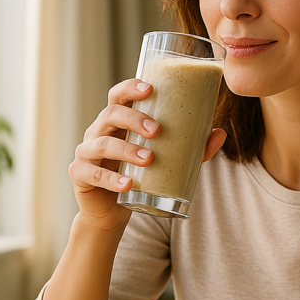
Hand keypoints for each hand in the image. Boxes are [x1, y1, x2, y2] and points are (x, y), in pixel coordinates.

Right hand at [68, 79, 226, 231]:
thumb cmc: (140, 177)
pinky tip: (127, 184)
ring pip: (102, 144)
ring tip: (149, 159)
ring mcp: (86, 153)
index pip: (118, 95)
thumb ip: (191, 149)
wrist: (113, 212)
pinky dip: (111, 179)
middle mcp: (98, 132)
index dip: (130, 88)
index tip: (150, 89)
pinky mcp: (80, 175)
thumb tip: (220, 133)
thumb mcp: (166, 161)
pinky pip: (92, 174)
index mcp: (117, 122)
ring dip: (126, 150)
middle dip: (134, 118)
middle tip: (157, 130)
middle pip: (110, 114)